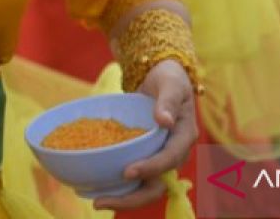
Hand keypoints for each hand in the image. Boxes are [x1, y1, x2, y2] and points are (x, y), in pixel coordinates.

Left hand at [92, 59, 198, 210]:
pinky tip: (95, 187)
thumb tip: (164, 120)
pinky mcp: (146, 158)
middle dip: (132, 198)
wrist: (163, 79)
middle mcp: (173, 154)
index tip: (127, 172)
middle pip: (158, 185)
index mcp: (184, 137)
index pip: (170, 159)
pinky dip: (118, 186)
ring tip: (96, 201)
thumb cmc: (169, 79)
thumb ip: (168, 100)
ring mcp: (159, 159)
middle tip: (102, 201)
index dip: (151, 168)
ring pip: (145, 188)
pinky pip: (134, 178)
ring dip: (123, 199)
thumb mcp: (171, 84)